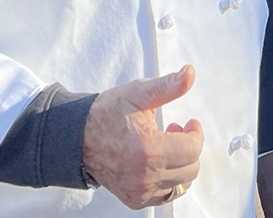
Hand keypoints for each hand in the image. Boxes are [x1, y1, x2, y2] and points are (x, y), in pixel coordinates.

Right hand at [82, 66, 204, 208]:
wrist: (76, 138)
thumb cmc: (106, 115)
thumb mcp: (138, 94)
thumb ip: (168, 86)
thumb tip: (189, 73)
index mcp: (148, 150)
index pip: (193, 149)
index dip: (195, 133)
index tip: (190, 124)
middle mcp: (144, 176)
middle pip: (190, 169)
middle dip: (188, 147)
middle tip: (175, 131)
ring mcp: (139, 191)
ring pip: (180, 184)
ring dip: (180, 164)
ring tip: (165, 146)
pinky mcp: (133, 199)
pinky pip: (164, 195)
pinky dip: (168, 179)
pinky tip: (158, 161)